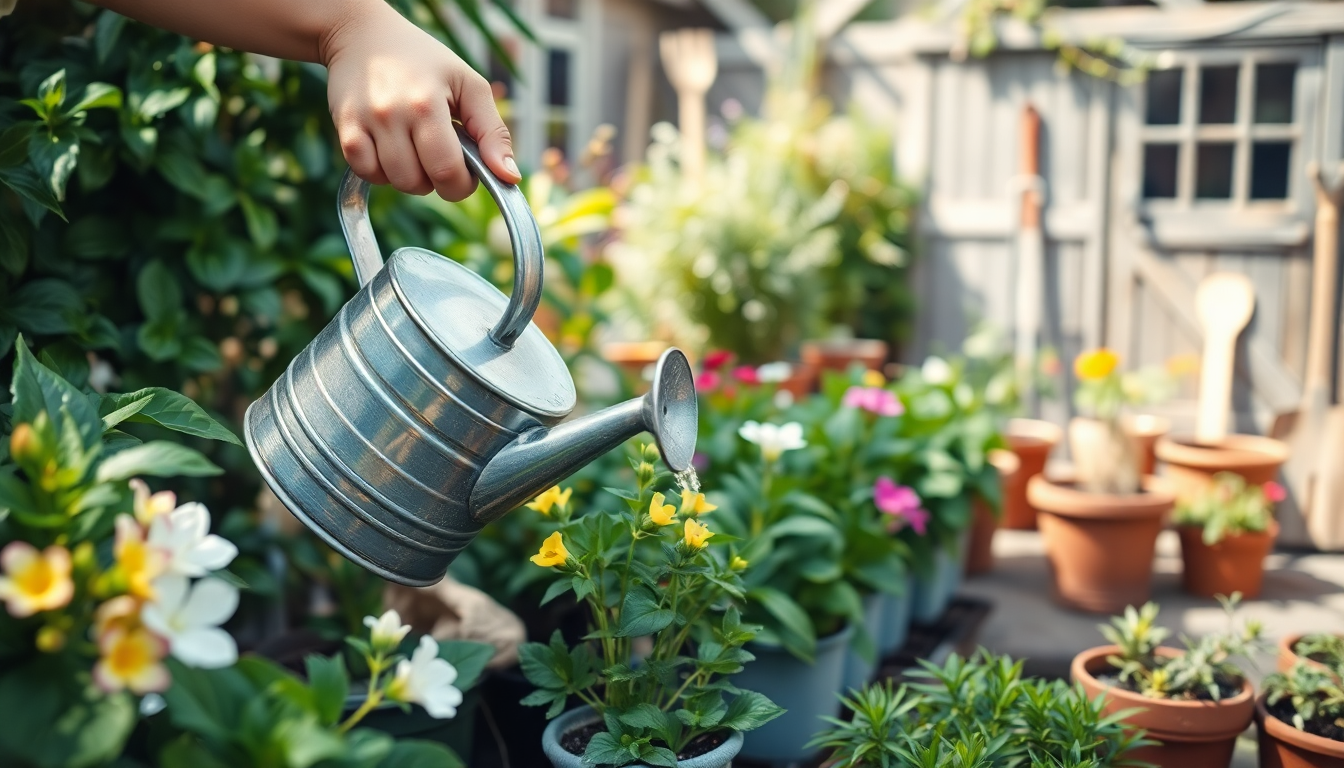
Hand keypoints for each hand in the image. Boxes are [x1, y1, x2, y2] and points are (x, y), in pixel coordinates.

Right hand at [320, 0, 519, 199]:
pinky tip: (390, 149)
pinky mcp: (344, 127)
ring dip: (410, 177)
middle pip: (419, 183)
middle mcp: (393, 113)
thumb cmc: (425, 62)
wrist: (363, 36)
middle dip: (437, 181)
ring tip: (415, 149)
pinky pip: (366, 172)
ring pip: (393, 182)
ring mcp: (365, 121)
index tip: (465, 171)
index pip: (448, 171)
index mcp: (428, 103)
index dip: (462, 184)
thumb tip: (510, 177)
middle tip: (439, 155)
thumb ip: (492, 132)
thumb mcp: (468, 85)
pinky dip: (381, 171)